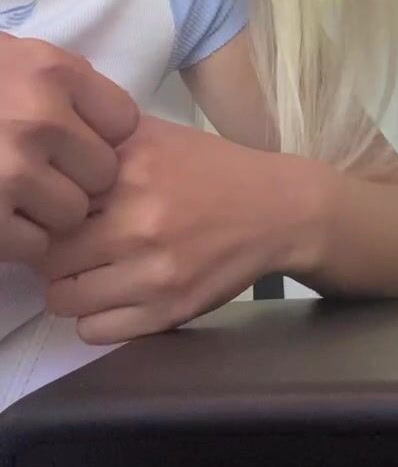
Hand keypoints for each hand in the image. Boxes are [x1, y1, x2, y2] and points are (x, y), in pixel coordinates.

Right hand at [0, 33, 138, 266]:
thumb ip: (67, 83)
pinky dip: (19, 238)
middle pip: (105, 173)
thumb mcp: (18, 58)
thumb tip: (113, 125)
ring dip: (49, 210)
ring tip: (15, 190)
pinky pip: (36, 246)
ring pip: (73, 214)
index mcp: (52, 73)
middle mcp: (39, 121)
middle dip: (78, 176)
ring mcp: (12, 173)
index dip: (102, 135)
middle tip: (43, 168)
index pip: (123, 122)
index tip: (77, 136)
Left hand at [41, 115, 327, 343]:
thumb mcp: (158, 135)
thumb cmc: (213, 170)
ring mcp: (152, 271)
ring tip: (94, 275)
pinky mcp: (168, 310)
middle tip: (76, 249)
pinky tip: (116, 297)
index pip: (51, 204)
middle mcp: (137, 221)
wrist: (279, 210)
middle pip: (49, 255)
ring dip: (72, 289)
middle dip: (56, 254)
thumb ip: (103, 140)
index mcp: (129, 171)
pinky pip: (95, 331)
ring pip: (63, 299)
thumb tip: (48, 155)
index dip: (50, 213)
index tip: (61, 216)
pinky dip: (97, 318)